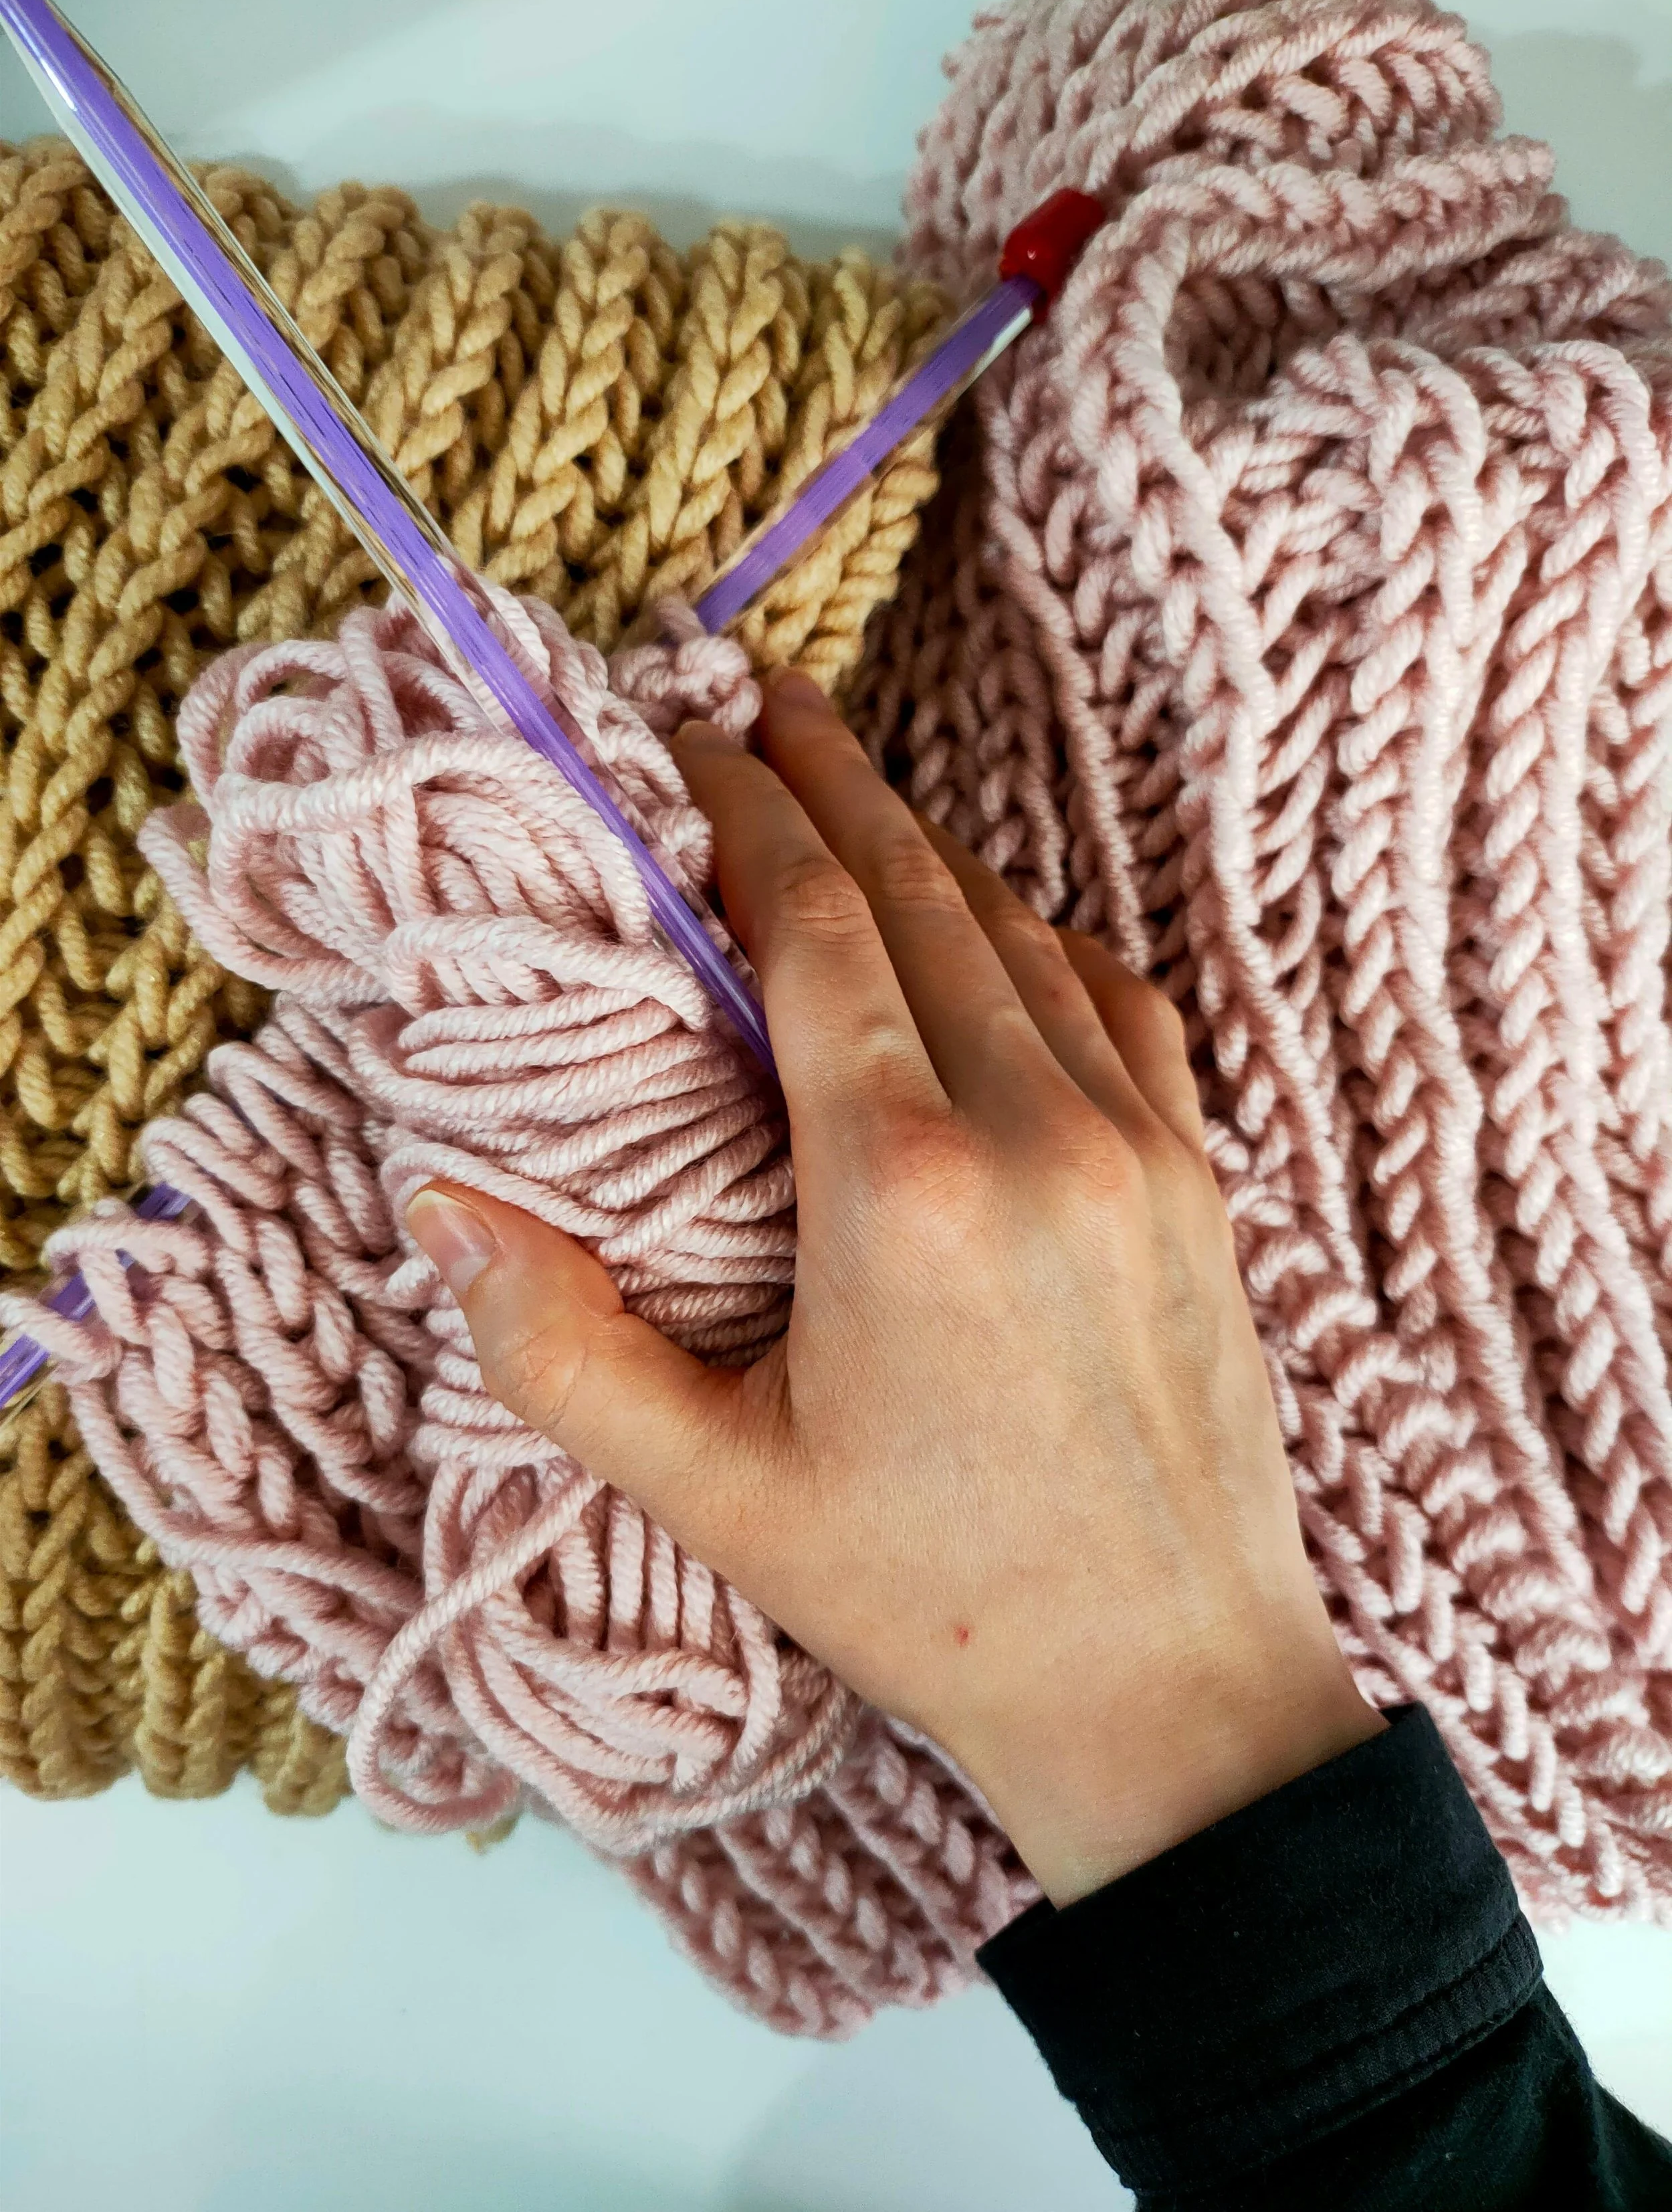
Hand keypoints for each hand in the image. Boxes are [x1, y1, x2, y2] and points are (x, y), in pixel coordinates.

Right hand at [406, 671, 1381, 1904]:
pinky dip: (1039, 940)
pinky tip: (997, 932)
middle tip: (763, 702)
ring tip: (853, 796)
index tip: (686, 740)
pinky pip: (1116, 1000)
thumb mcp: (715, 1496)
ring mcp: (1138, 1144)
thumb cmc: (934, 1600)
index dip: (743, 813)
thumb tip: (441, 1200)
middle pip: (918, 894)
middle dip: (830, 785)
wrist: (1173, 1688)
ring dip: (928, 855)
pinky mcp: (1200, 1180)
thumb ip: (560, 1346)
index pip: (813, 930)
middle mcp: (1033, 1129)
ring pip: (1019, 935)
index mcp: (901, 1188)